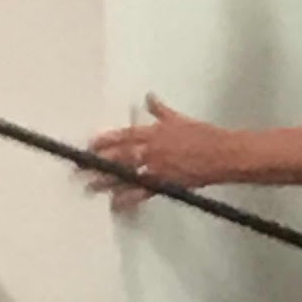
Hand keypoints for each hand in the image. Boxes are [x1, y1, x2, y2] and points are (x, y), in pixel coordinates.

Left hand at [85, 94, 228, 211]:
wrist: (223, 154)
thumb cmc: (204, 135)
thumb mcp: (180, 119)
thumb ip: (160, 110)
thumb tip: (149, 97)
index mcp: (155, 132)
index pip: (124, 136)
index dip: (105, 140)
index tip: (89, 144)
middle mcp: (152, 149)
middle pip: (119, 157)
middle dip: (98, 162)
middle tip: (78, 168)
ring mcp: (157, 168)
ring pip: (126, 175)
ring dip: (106, 181)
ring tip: (89, 186)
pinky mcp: (165, 183)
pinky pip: (142, 192)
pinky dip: (128, 198)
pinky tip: (116, 204)